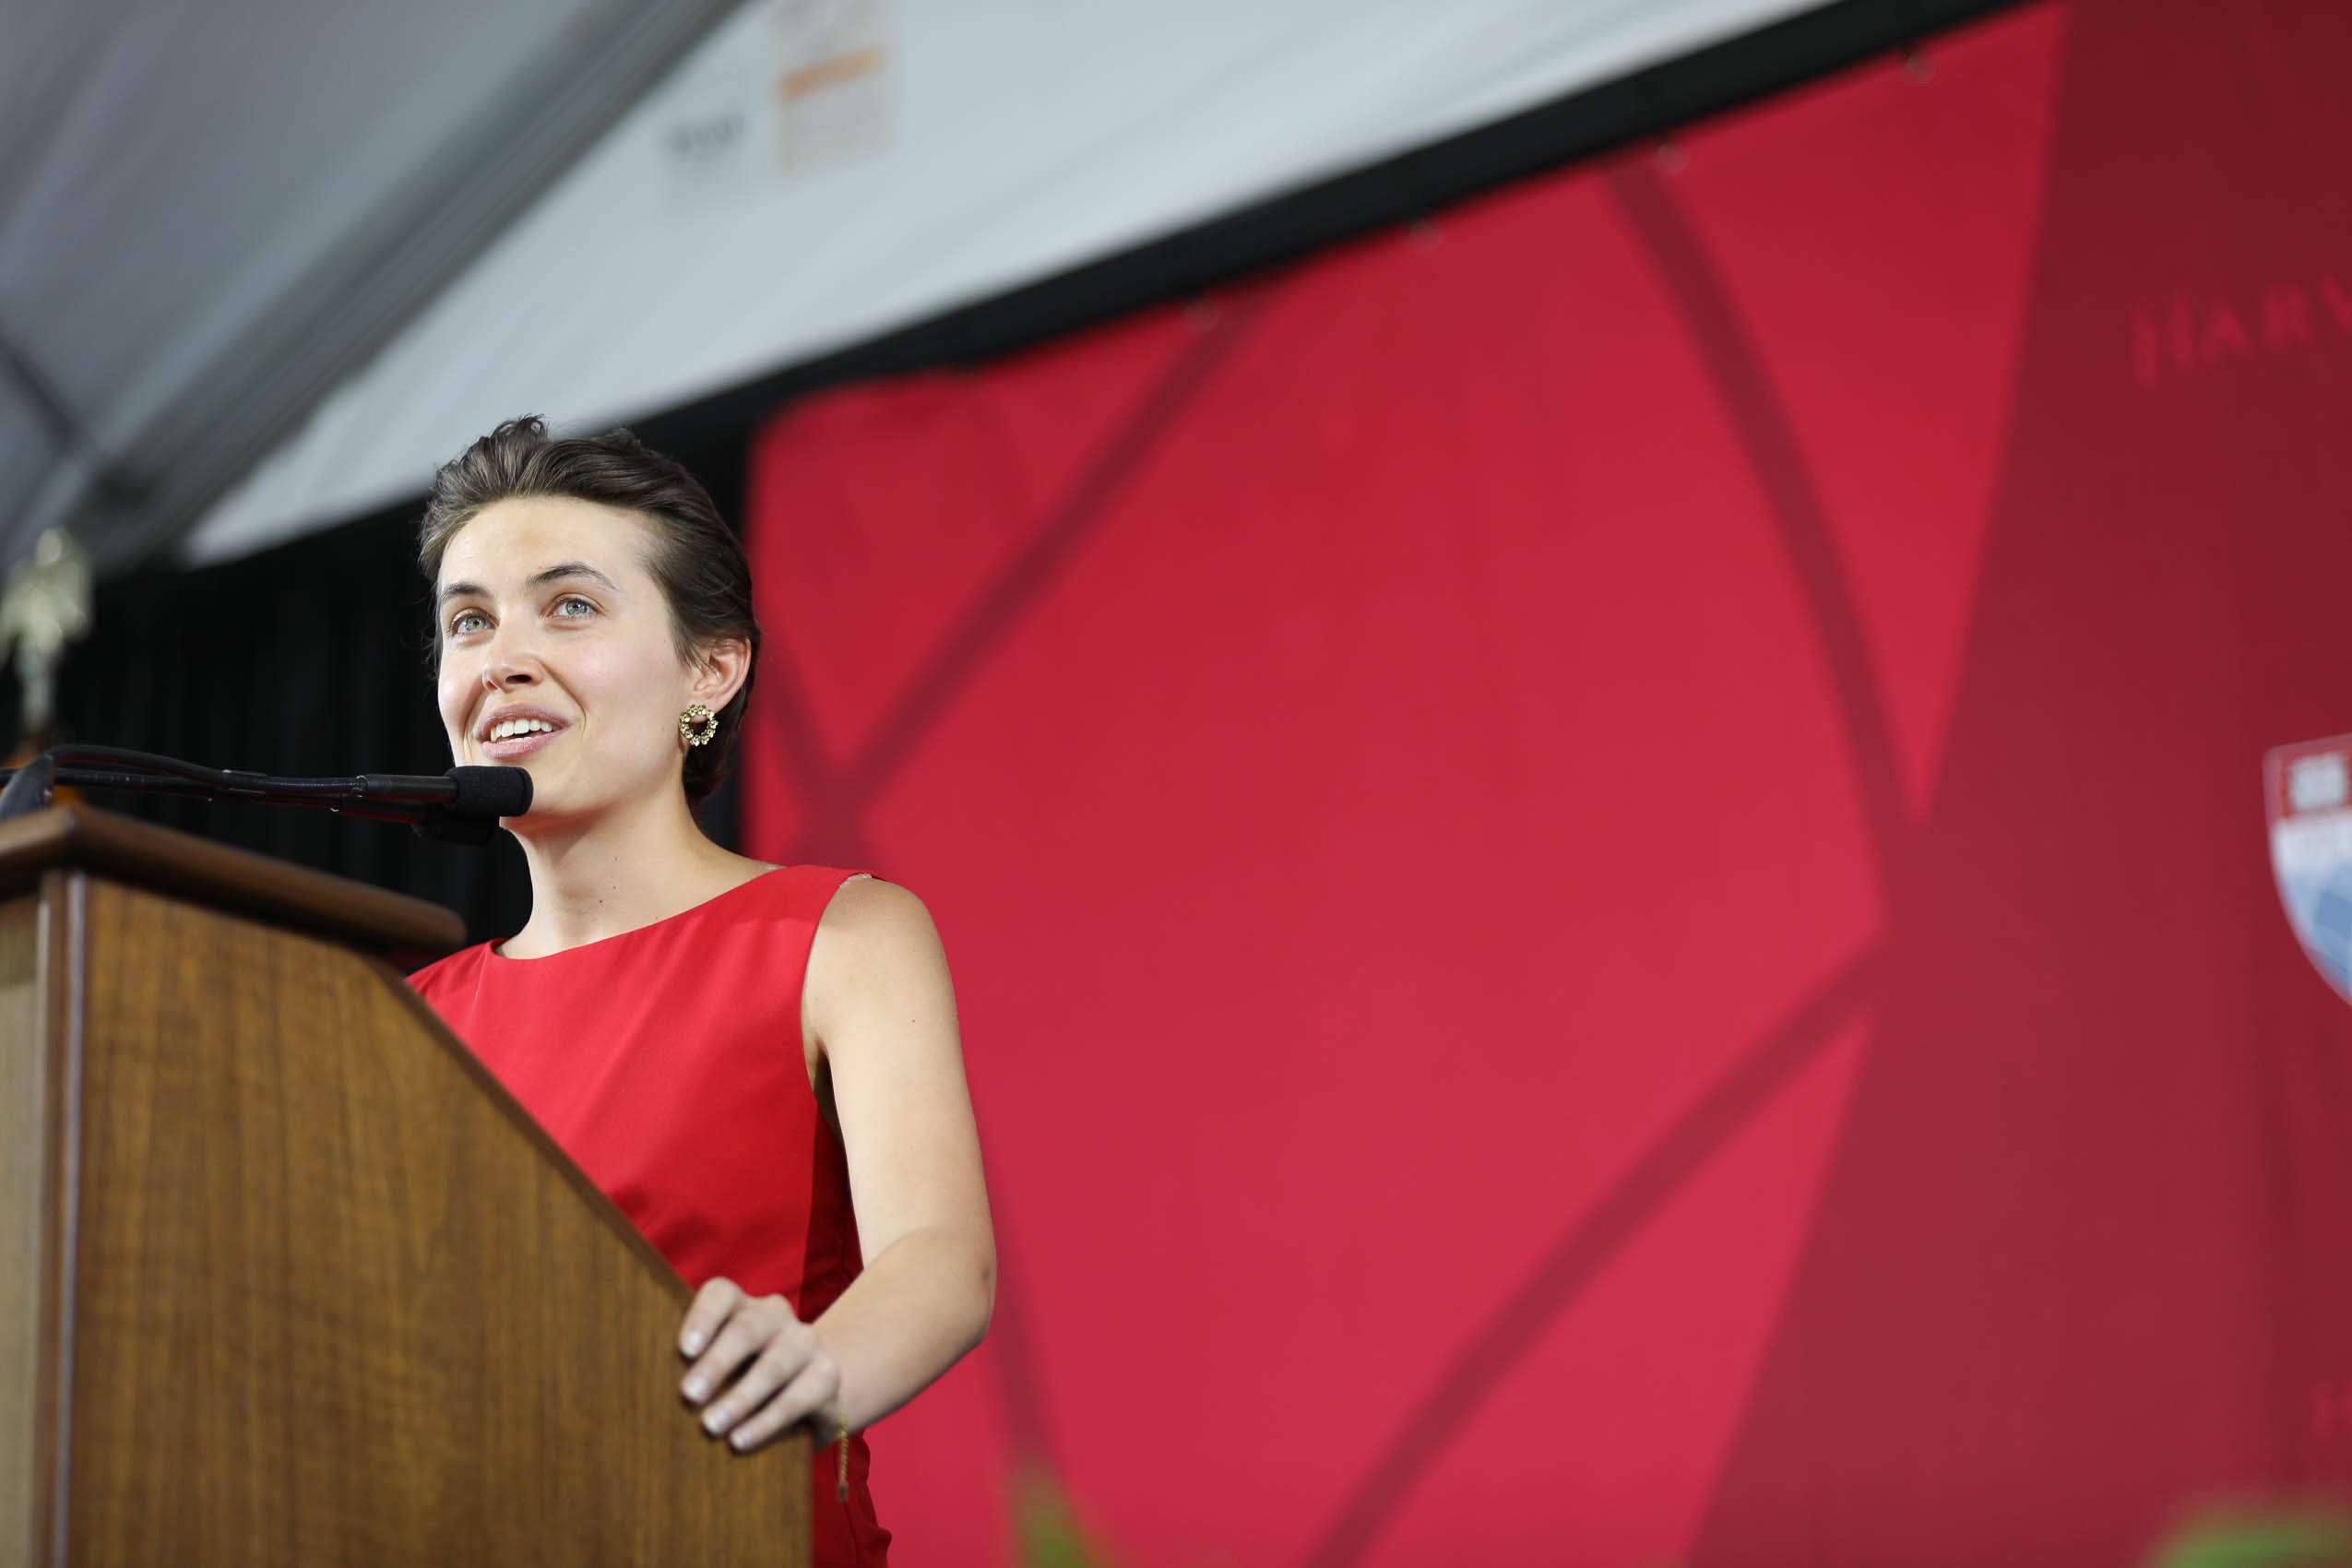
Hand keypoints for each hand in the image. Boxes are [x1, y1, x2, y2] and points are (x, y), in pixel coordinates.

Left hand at [676, 1276, 843, 1453]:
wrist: (809, 1396)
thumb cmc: (739, 1384)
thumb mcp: (718, 1370)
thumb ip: (691, 1370)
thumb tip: (640, 1394)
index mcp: (741, 1307)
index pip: (721, 1294)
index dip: (702, 1317)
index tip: (683, 1351)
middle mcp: (776, 1317)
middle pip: (746, 1329)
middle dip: (716, 1363)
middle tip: (688, 1396)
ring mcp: (805, 1343)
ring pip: (774, 1365)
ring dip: (740, 1398)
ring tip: (711, 1427)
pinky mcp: (827, 1376)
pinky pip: (798, 1397)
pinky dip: (767, 1421)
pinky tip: (740, 1441)